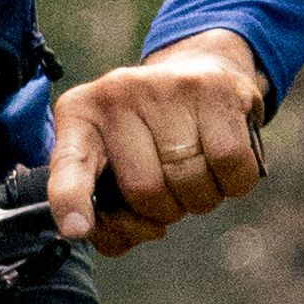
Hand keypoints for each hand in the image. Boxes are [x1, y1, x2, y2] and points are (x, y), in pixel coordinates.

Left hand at [50, 30, 272, 256]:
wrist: (198, 70)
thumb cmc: (149, 138)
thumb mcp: (112, 166)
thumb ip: (106, 217)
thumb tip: (112, 233)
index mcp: (80, 115)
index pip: (70, 163)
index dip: (71, 199)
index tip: (75, 229)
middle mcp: (116, 93)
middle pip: (146, 189)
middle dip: (164, 210)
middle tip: (169, 189)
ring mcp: (166, 87)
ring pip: (191, 182)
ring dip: (199, 198)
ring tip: (195, 172)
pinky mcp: (214, 89)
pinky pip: (231, 166)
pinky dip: (233, 183)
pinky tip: (222, 166)